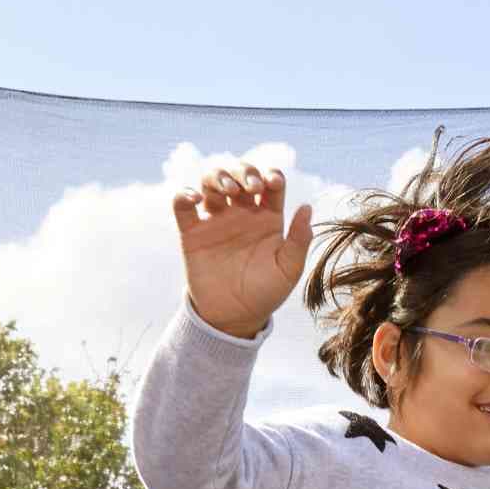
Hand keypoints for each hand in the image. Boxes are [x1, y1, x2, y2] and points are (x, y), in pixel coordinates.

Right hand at [172, 162, 312, 337]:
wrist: (235, 317)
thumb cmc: (265, 294)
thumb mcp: (288, 270)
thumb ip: (299, 240)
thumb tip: (307, 207)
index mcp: (267, 217)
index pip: (270, 184)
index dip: (271, 175)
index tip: (273, 183)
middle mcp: (241, 212)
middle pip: (240, 174)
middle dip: (245, 171)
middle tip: (251, 186)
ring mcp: (216, 220)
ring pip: (212, 181)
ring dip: (218, 175)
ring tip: (228, 189)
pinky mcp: (193, 232)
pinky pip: (182, 205)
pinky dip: (183, 194)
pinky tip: (194, 198)